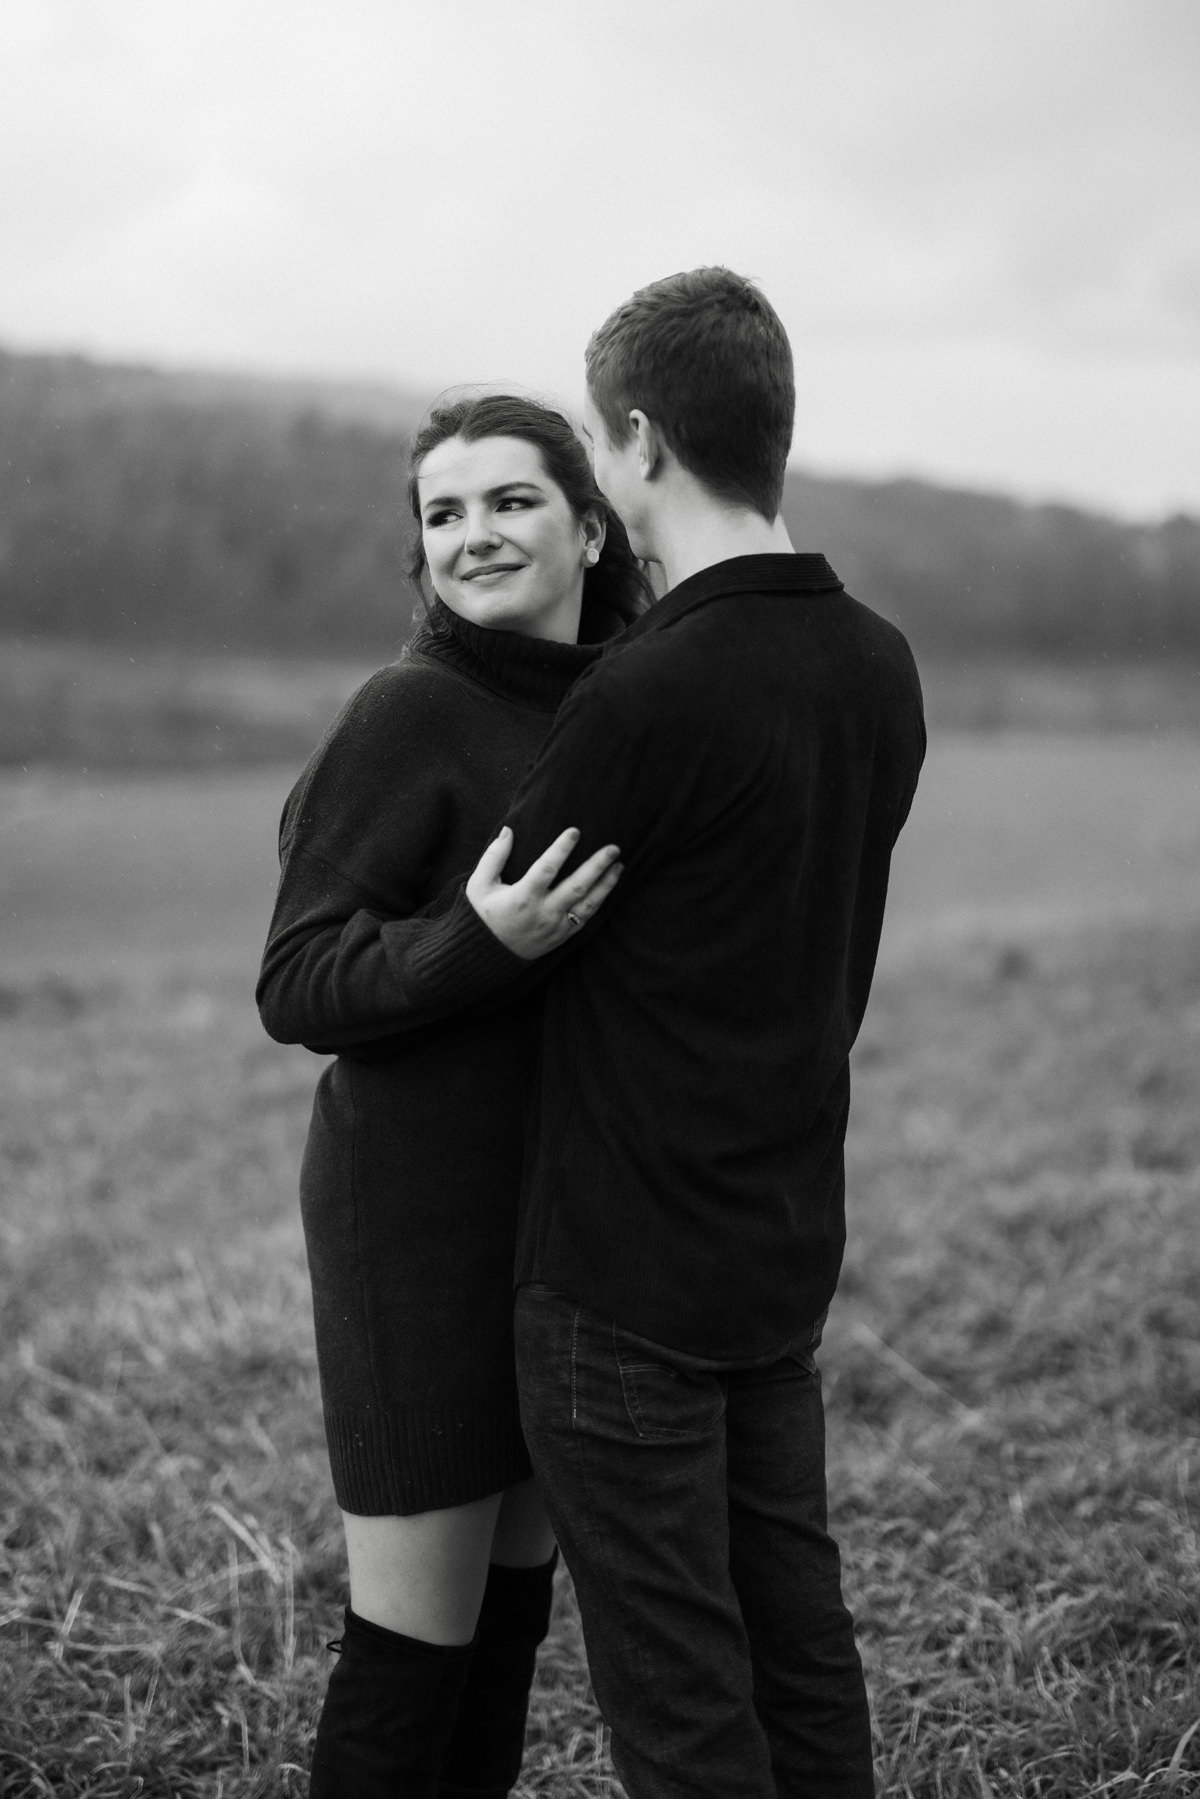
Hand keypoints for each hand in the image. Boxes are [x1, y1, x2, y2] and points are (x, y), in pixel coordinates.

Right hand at [466, 826, 622, 960]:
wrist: (488, 956)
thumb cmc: (483, 915)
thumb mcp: (479, 885)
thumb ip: (494, 857)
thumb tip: (509, 830)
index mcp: (523, 897)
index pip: (546, 869)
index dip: (562, 849)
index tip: (575, 831)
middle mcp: (543, 912)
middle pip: (577, 886)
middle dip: (597, 865)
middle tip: (613, 848)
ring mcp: (556, 926)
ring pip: (589, 904)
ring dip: (607, 884)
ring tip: (619, 865)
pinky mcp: (563, 936)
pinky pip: (587, 918)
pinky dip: (600, 901)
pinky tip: (609, 886)